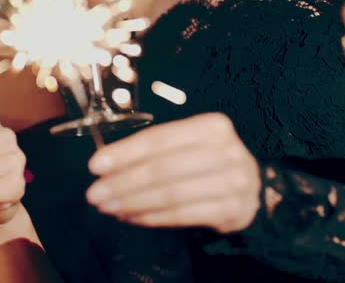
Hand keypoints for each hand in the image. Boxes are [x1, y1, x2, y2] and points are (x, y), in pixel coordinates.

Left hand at [86, 113, 260, 233]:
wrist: (250, 185)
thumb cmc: (206, 160)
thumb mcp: (186, 144)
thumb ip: (152, 151)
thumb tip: (105, 166)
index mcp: (212, 126)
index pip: (159, 139)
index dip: (124, 153)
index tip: (95, 166)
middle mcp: (228, 151)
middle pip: (163, 169)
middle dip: (123, 183)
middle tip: (94, 194)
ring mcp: (235, 182)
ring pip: (171, 195)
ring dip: (133, 203)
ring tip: (108, 207)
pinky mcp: (234, 210)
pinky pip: (183, 215)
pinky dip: (152, 218)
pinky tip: (131, 217)